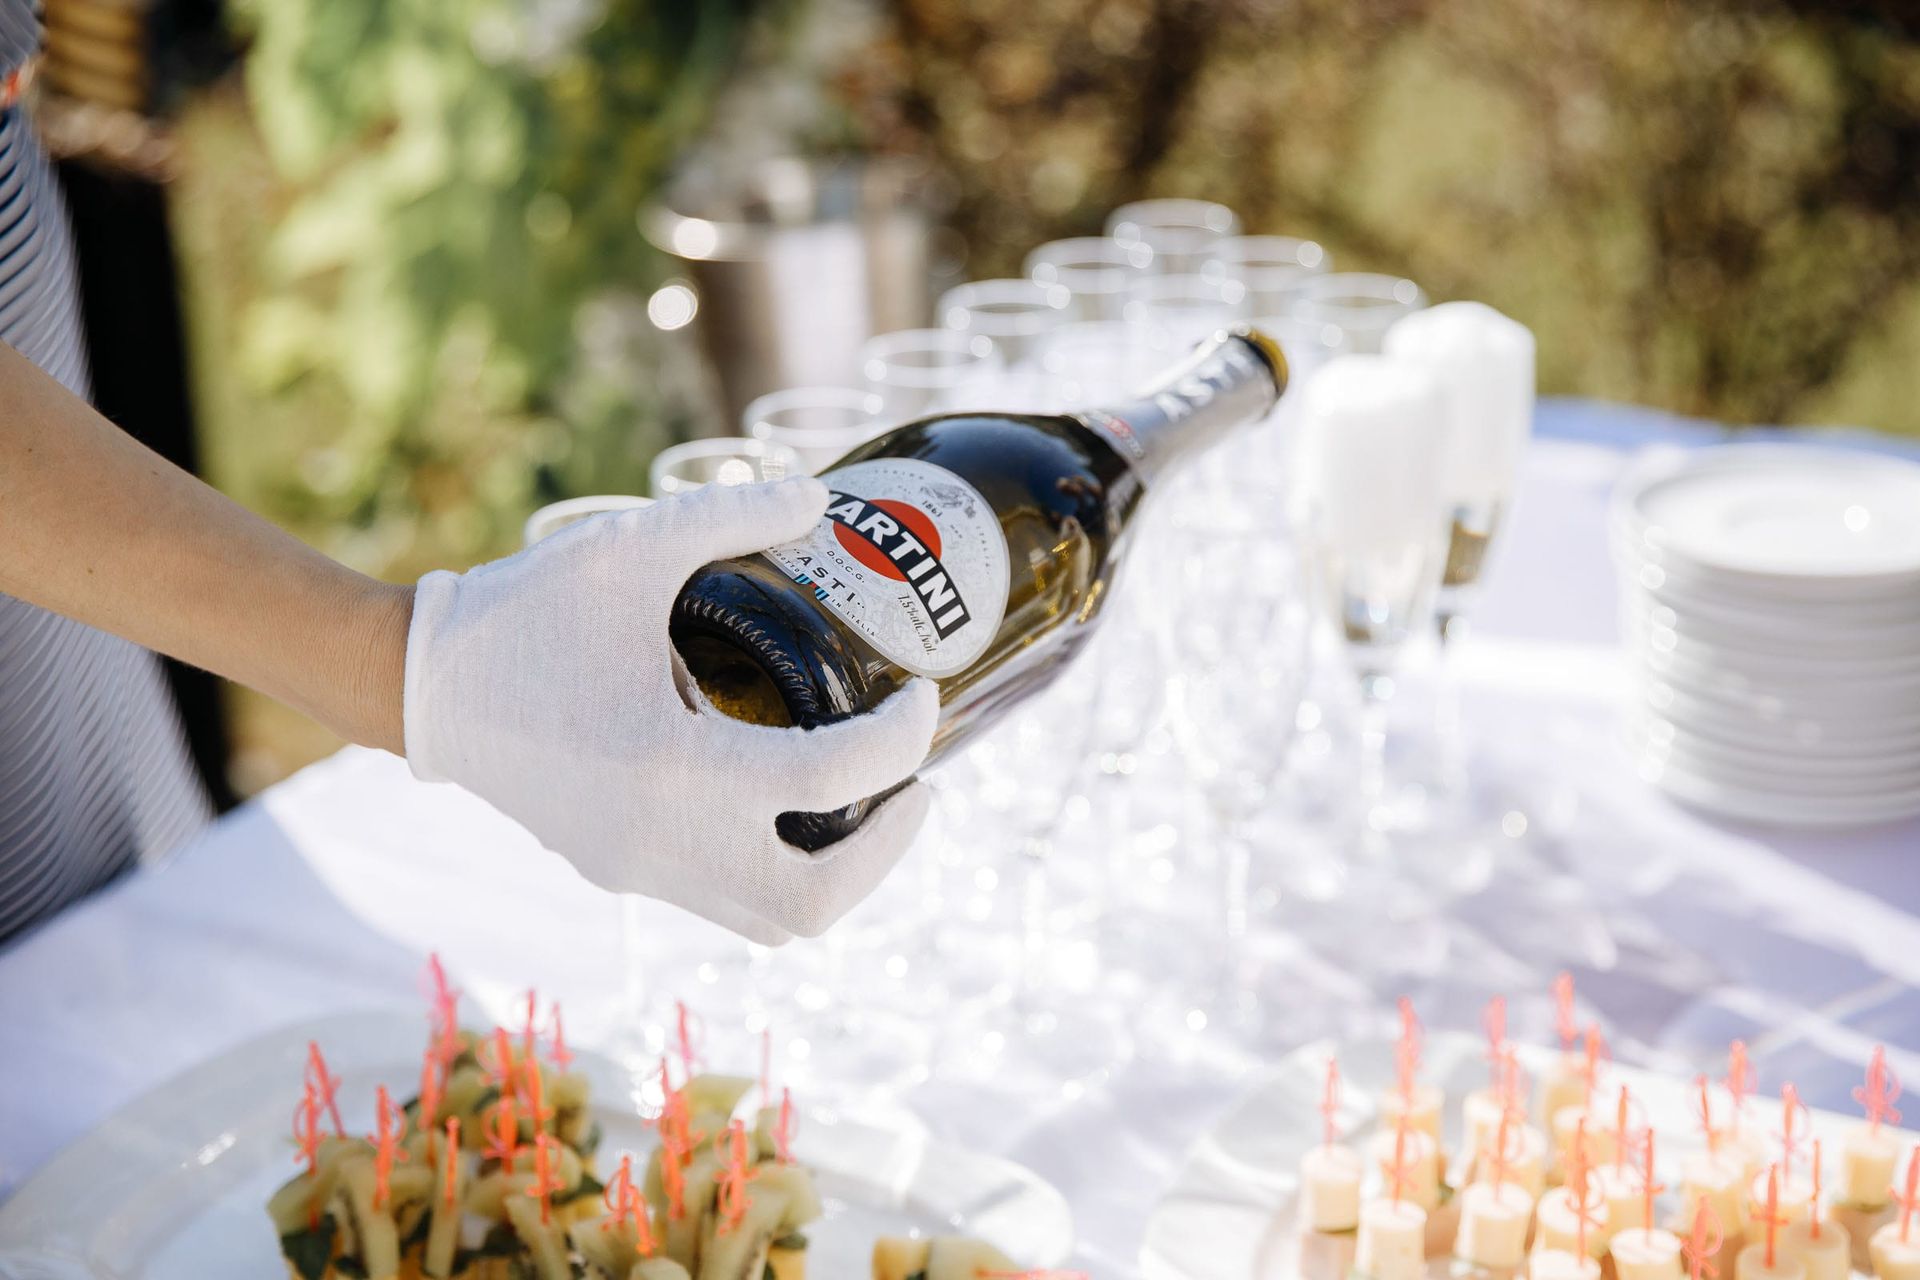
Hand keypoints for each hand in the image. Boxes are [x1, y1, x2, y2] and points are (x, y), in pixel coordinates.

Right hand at [403, 477, 939, 943]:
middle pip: (817, 901)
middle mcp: (663, 842)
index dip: (905, 740)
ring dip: (843, 871)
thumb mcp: (630, 547)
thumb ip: (732, 514)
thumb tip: (821, 498)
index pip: (836, 780)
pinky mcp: (619, 873)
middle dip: (889, 847)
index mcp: (676, 766)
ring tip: (870, 796)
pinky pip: (729, 901)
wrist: (420, 686)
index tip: (921, 695)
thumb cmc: (524, 612)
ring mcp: (639, 871)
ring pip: (775, 921)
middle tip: (917, 780)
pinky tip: (795, 799)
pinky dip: (783, 866)